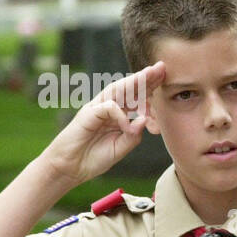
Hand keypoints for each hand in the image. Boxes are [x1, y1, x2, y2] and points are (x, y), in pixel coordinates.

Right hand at [41, 62, 165, 183]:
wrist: (69, 168)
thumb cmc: (94, 157)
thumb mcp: (120, 148)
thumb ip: (133, 135)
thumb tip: (144, 120)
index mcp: (118, 114)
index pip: (135, 96)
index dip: (150, 88)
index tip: (166, 80)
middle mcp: (108, 108)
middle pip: (128, 88)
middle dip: (145, 78)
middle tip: (161, 67)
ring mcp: (96, 109)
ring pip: (116, 91)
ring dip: (133, 82)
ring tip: (149, 75)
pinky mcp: (87, 115)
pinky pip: (107, 108)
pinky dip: (120, 114)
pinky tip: (130, 123)